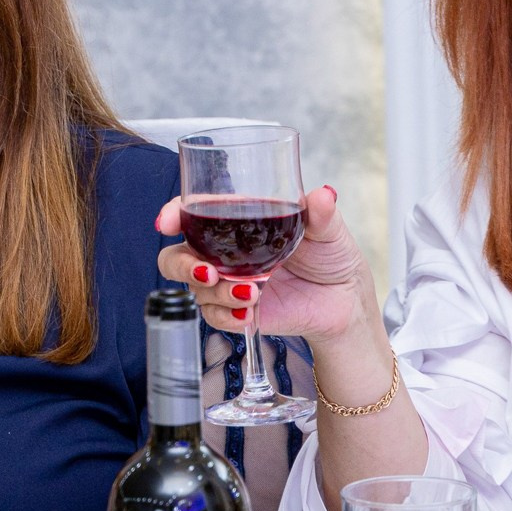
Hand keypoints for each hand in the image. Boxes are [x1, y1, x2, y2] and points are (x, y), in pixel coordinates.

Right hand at [155, 184, 378, 344]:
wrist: (344, 301)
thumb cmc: (332, 255)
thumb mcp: (329, 229)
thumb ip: (322, 213)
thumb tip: (324, 195)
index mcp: (240, 220)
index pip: (194, 211)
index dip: (174, 213)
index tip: (167, 222)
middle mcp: (225, 251)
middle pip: (177, 255)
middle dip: (182, 265)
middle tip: (207, 273)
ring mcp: (229, 282)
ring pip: (195, 289)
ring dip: (217, 294)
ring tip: (251, 294)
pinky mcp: (237, 310)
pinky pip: (214, 316)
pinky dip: (227, 316)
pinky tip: (249, 312)